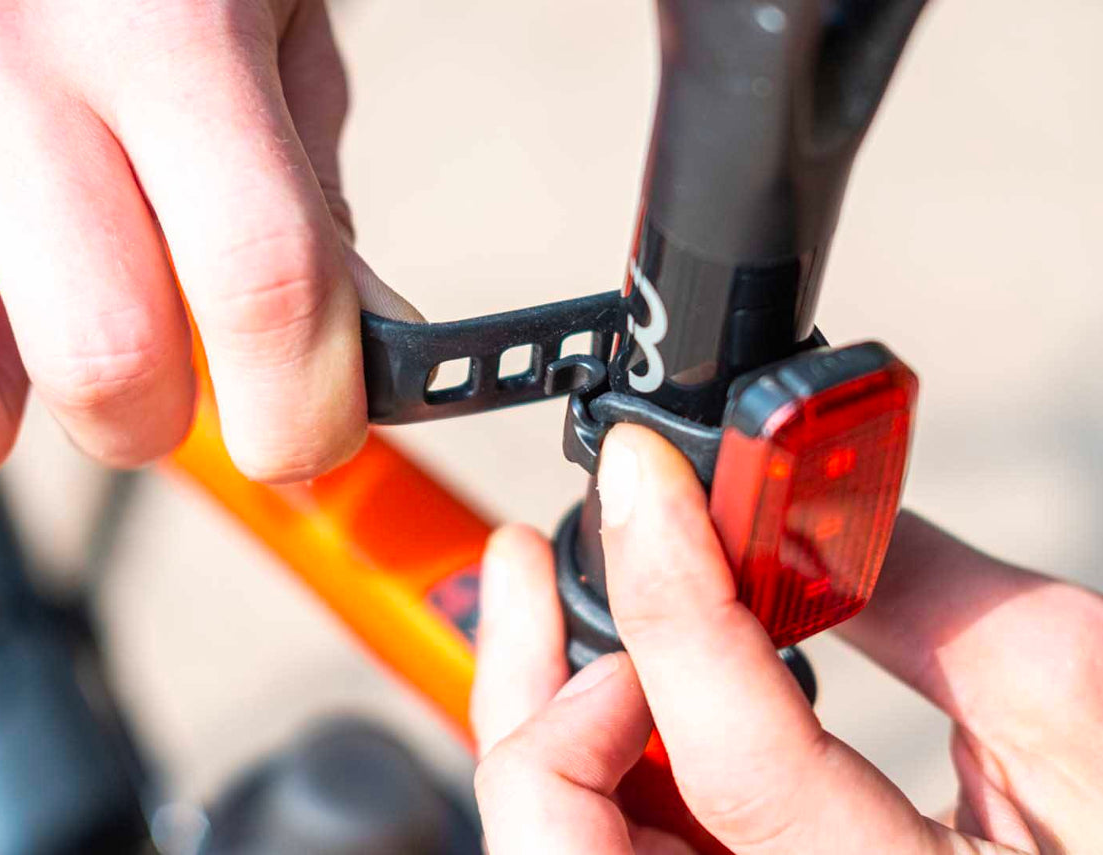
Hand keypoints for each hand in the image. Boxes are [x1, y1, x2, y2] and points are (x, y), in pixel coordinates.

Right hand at [0, 0, 416, 482]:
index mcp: (170, 32)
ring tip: (110, 359)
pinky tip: (0, 335)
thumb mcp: (279, 23)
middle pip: (112, 356)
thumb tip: (362, 339)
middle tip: (215, 402)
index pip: (267, 280)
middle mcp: (21, 63)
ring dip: (57, 403)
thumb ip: (312, 188)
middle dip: (183, 424)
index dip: (307, 405)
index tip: (316, 435)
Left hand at [472, 424, 1102, 853]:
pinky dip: (593, 743)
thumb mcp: (1070, 701)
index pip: (743, 771)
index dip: (675, 601)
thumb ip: (932, 592)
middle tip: (534, 561)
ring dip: (544, 709)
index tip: (645, 478)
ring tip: (546, 594)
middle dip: (535, 690)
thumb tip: (801, 505)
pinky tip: (611, 668)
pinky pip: (618, 833)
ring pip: (574, 838)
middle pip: (579, 842)